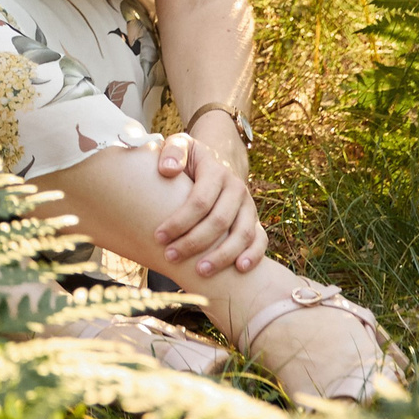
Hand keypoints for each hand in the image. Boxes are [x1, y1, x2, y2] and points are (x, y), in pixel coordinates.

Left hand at [151, 119, 263, 276]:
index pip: (199, 200)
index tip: (158, 237)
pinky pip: (260, 239)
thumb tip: (167, 170)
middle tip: (171, 256)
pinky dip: (254, 255)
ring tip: (200, 272)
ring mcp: (248, 206)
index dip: (179, 221)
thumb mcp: (180, 146)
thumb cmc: (189, 159)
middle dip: (194, 242)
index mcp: (216, 172)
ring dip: (222, 255)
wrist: (216, 160)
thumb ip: (172, 152)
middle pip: (219, 221)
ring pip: (242, 233)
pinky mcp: (254, 220)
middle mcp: (236, 189)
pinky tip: (240, 269)